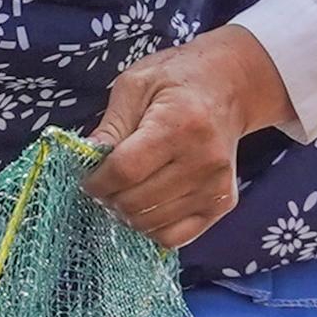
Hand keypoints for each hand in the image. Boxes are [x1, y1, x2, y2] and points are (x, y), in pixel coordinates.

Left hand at [83, 25, 293, 251]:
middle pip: (135, 203)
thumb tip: (85, 162)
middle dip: (109, 198)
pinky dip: (152, 228)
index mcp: (179, 124)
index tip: (88, 178)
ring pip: (151, 224)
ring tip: (126, 191)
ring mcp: (216, 186)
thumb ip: (110, 126)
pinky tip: (148, 206)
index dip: (97, 181)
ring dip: (127, 214)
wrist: (232, 85)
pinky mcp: (222, 203)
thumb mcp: (135, 85)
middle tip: (106, 184)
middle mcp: (203, 160)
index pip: (125, 171)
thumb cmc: (177, 80)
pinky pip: (174, 237)